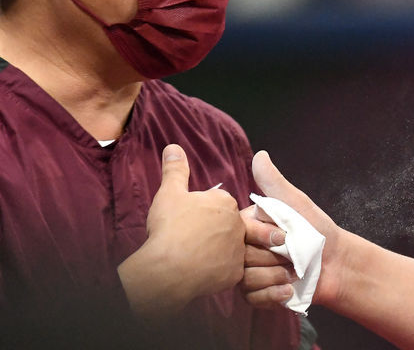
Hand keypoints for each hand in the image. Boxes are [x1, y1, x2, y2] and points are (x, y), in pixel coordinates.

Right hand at [118, 144, 245, 318]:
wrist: (168, 267)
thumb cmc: (170, 227)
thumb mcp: (170, 193)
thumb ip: (175, 169)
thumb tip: (173, 147)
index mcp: (225, 203)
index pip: (219, 204)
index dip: (203, 212)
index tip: (189, 220)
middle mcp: (238, 224)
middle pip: (227, 226)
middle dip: (213, 231)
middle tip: (191, 239)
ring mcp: (238, 250)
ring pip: (230, 249)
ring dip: (216, 252)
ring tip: (195, 257)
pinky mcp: (235, 273)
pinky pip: (228, 272)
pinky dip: (216, 273)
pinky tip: (201, 272)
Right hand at [242, 150, 339, 308]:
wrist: (336, 263)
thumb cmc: (317, 230)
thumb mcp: (297, 203)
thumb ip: (275, 183)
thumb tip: (260, 154)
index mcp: (250, 225)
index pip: (238, 233)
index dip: (263, 237)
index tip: (285, 236)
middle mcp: (244, 248)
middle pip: (241, 259)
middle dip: (272, 259)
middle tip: (292, 254)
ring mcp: (248, 273)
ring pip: (246, 280)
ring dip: (276, 276)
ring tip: (294, 270)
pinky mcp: (256, 295)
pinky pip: (253, 299)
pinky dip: (274, 294)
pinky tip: (290, 287)